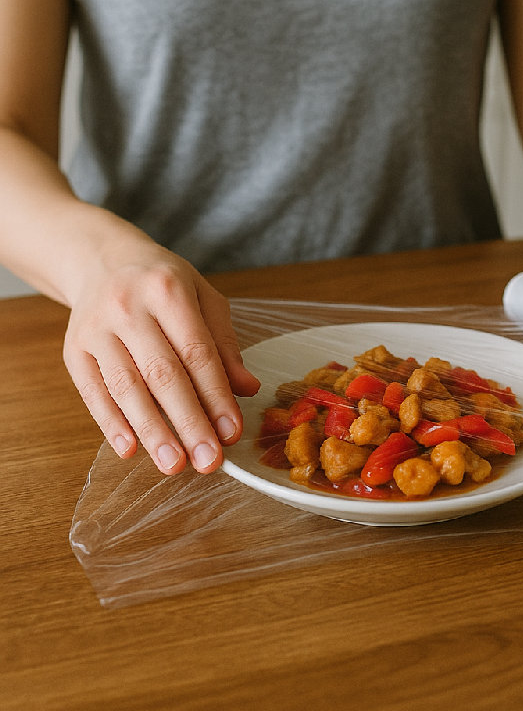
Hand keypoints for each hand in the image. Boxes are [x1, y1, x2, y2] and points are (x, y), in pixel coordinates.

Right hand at [62, 238, 260, 473]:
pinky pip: (92, 391)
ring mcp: (95, 328)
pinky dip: (110, 423)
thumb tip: (247, 388)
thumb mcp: (203, 299)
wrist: (102, 259)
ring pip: (126, 386)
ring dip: (151, 430)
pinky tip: (130, 449)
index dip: (215, 395)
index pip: (197, 352)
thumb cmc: (163, 283)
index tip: (232, 431)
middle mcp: (128, 307)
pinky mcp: (73, 347)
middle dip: (188, 422)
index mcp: (169, 291)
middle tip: (208, 461)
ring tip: (173, 464)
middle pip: (162, 374)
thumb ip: (224, 344)